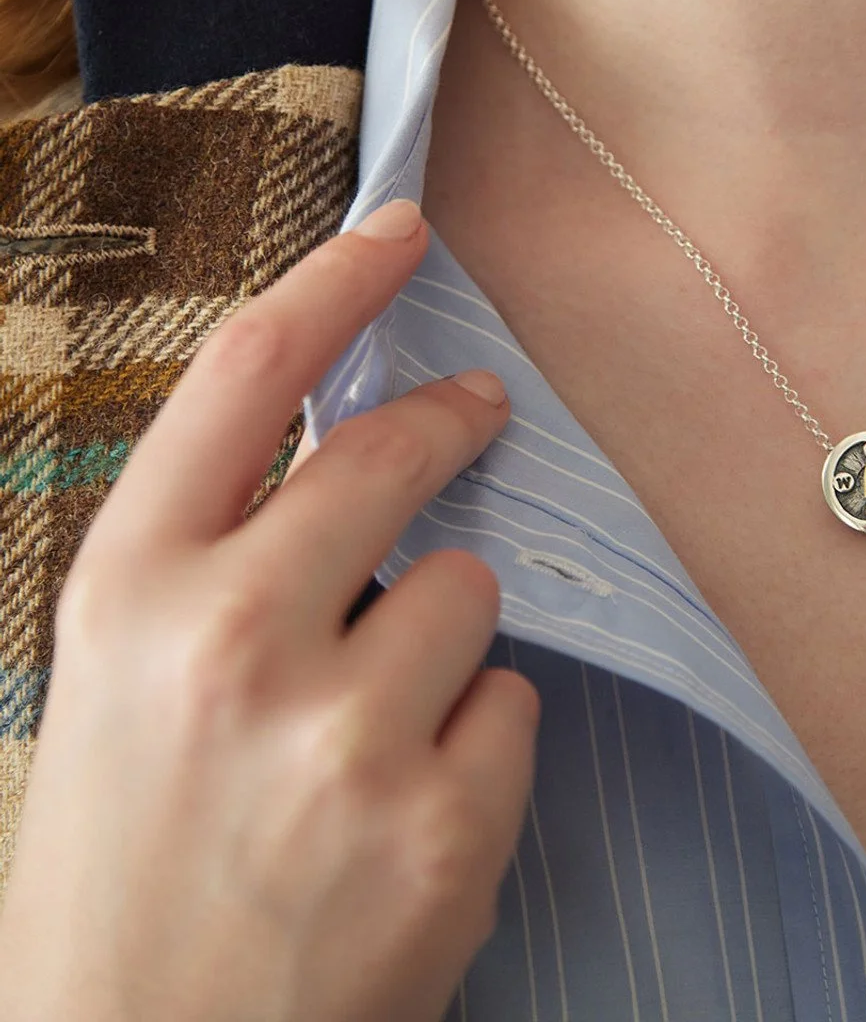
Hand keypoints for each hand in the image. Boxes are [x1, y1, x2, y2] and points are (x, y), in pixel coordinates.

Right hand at [0, 200, 537, 1021]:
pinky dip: (479, 732)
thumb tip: (350, 454)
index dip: (333, 281)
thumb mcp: (121, 686)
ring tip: (371, 728)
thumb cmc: (125, 867)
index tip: (401, 230)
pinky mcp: (442, 822)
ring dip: (442, 628)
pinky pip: (512, 701)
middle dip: (450, 424)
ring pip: (468, 587)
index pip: (243, 377)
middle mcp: (229, 643)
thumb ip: (216, 562)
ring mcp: (342, 735)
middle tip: (480, 412)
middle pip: (390, 456)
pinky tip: (408, 808)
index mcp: (126, 595)